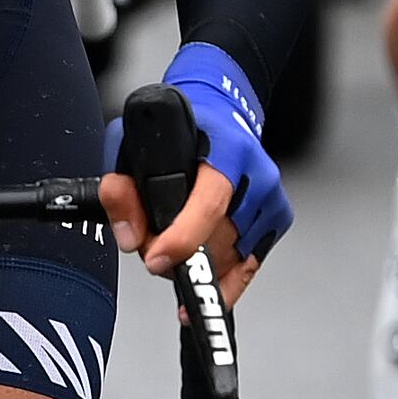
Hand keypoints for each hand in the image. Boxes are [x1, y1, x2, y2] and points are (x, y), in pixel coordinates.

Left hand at [104, 44, 285, 295]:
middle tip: (154, 245)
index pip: (210, 202)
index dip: (182, 238)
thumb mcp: (133, 141)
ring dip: (198, 264)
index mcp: (226, 148)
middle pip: (217, 238)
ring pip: (231, 256)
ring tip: (176, 243)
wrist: (221, 113)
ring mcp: (270, 197)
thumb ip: (120, 185)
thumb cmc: (180, 128)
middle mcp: (256, 172)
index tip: (157, 259)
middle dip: (178, 253)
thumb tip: (129, 234)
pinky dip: (226, 280)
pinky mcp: (277, 217)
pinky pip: (250, 265)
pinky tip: (207, 285)